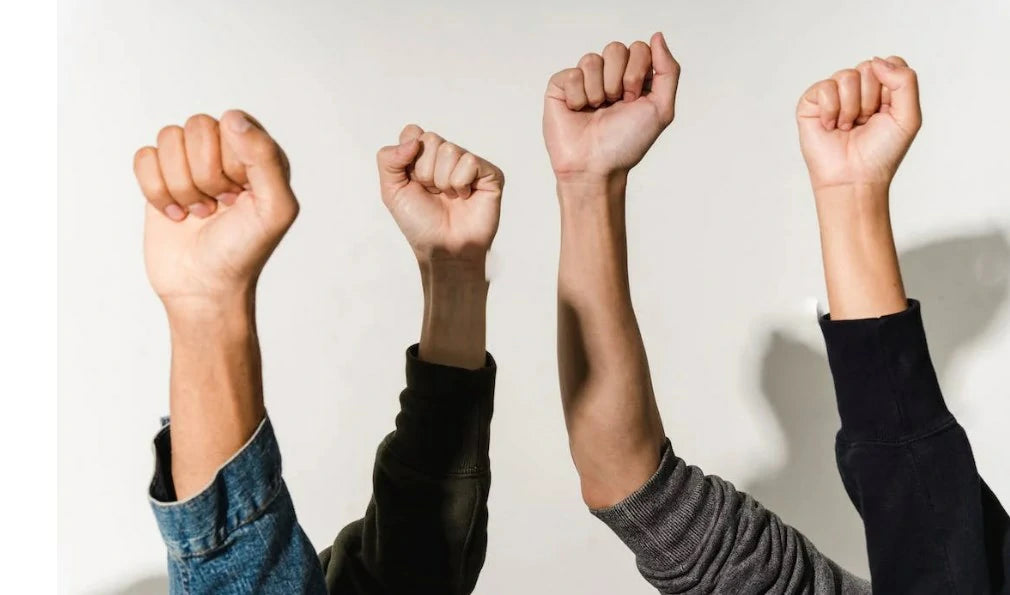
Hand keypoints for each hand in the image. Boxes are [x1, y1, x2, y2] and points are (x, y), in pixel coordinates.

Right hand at [133, 110, 298, 315]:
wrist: (204, 288)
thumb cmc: (244, 251)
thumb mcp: (274, 209)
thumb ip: (266, 158)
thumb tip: (232, 118)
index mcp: (259, 154)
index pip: (232, 124)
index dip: (231, 161)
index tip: (240, 195)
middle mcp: (225, 152)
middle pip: (197, 127)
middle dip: (204, 175)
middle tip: (219, 205)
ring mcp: (190, 163)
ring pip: (168, 138)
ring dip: (180, 185)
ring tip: (200, 211)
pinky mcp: (160, 178)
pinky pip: (144, 157)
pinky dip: (156, 191)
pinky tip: (176, 214)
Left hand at [376, 124, 503, 263]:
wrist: (443, 248)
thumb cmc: (420, 223)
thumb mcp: (391, 191)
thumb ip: (388, 159)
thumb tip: (414, 140)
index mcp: (423, 156)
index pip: (413, 132)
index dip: (409, 160)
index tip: (413, 183)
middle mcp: (446, 157)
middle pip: (431, 140)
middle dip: (425, 173)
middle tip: (433, 193)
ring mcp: (468, 163)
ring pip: (450, 150)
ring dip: (443, 181)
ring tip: (449, 197)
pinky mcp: (489, 173)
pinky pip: (470, 162)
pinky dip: (461, 184)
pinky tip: (465, 197)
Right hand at [543, 32, 679, 181]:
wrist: (595, 168)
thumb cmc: (626, 144)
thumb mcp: (661, 109)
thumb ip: (668, 70)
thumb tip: (658, 36)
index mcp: (633, 78)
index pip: (639, 48)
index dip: (637, 73)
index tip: (633, 101)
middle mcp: (608, 76)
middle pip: (616, 48)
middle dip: (618, 81)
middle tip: (615, 105)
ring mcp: (584, 80)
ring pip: (592, 59)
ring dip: (598, 91)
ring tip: (595, 111)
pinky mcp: (560, 87)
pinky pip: (572, 73)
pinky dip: (578, 97)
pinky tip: (577, 111)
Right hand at [797, 57, 920, 192]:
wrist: (853, 178)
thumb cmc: (880, 153)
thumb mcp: (909, 117)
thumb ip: (905, 81)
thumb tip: (876, 61)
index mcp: (883, 89)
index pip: (890, 63)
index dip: (890, 87)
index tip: (886, 113)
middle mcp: (858, 88)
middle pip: (869, 67)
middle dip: (870, 99)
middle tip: (865, 122)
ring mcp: (834, 94)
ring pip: (846, 76)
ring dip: (851, 108)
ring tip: (848, 127)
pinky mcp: (811, 102)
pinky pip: (825, 88)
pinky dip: (831, 110)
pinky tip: (831, 126)